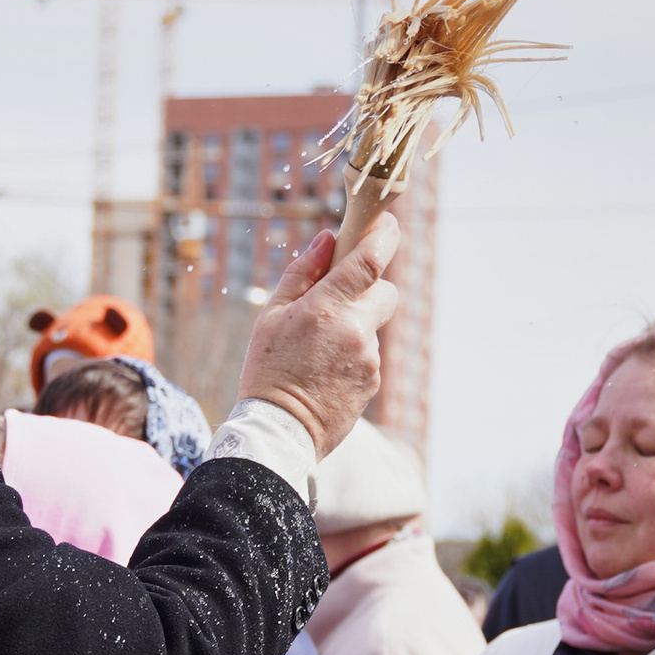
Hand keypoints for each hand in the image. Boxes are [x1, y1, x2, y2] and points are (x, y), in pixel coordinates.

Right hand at [237, 218, 401, 457]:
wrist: (281, 432)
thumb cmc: (268, 370)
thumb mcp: (272, 315)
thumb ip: (302, 273)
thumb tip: (328, 240)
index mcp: (327, 308)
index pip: (370, 260)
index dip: (384, 235)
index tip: (387, 222)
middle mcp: (356, 331)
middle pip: (386, 290)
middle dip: (370, 287)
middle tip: (341, 296)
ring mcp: (369, 359)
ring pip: (375, 325)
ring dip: (356, 325)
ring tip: (321, 348)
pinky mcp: (373, 382)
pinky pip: (370, 354)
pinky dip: (354, 353)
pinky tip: (327, 369)